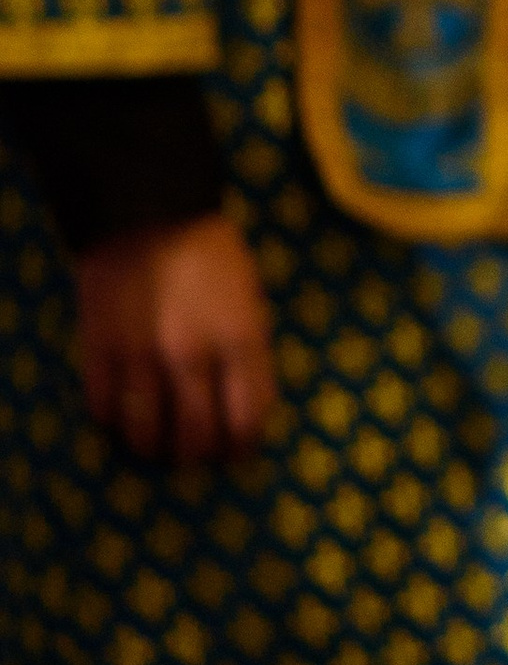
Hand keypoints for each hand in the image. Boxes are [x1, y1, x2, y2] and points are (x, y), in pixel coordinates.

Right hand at [78, 210, 273, 465]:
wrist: (148, 210)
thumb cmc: (211, 253)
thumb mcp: (250, 299)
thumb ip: (250, 353)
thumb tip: (246, 409)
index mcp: (241, 339)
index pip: (248, 419)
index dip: (242, 446)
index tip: (235, 452)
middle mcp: (193, 354)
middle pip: (197, 435)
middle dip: (197, 454)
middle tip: (193, 452)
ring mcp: (143, 354)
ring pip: (146, 432)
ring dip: (152, 447)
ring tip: (155, 445)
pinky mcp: (100, 348)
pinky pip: (104, 407)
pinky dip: (113, 420)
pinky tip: (121, 414)